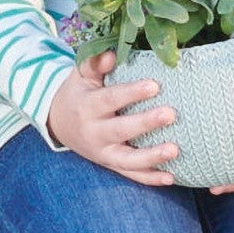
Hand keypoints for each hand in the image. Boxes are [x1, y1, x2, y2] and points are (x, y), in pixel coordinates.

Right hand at [47, 54, 180, 184]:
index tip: (154, 85)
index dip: (131, 93)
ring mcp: (102, 153)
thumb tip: (112, 54)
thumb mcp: (81, 76)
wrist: (59, 124)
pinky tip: (171, 177)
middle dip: (146, 123)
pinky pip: (130, 174)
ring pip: (127, 159)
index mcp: (87, 107)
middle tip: (171, 114)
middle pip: (120, 130)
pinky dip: (150, 178)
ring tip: (174, 150)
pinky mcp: (110, 165)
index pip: (110, 99)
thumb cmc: (78, 94)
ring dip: (151, 157)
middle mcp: (94, 132)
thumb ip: (95, 63)